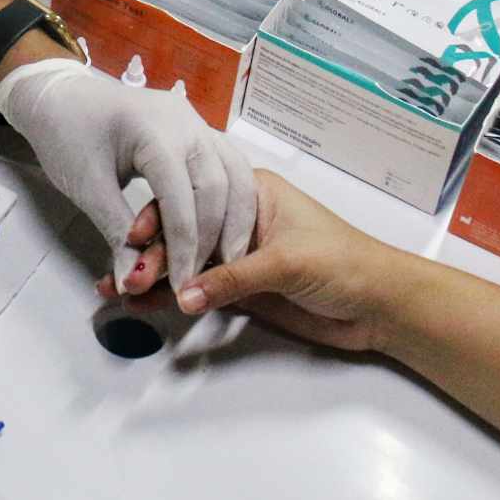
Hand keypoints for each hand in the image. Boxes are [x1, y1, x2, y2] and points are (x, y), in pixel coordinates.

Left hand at [0, 59, 254, 305]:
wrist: (59, 95)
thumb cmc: (66, 134)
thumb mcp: (86, 187)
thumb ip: (116, 233)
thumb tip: (133, 282)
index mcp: (155, 130)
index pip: (182, 197)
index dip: (183, 248)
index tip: (179, 288)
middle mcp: (186, 121)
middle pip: (217, 186)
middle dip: (211, 239)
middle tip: (200, 282)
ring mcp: (196, 122)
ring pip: (235, 173)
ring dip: (236, 220)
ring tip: (226, 263)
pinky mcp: (197, 130)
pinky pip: (228, 165)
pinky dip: (234, 200)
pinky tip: (228, 231)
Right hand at [100, 169, 401, 352]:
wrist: (381, 306)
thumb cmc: (345, 262)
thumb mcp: (286, 262)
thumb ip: (233, 279)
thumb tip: (184, 296)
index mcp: (250, 193)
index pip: (194, 200)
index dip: (161, 218)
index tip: (134, 239)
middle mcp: (238, 220)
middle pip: (183, 232)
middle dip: (151, 254)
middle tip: (123, 276)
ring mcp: (237, 255)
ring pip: (185, 263)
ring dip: (153, 277)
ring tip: (118, 291)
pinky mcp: (241, 289)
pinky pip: (199, 291)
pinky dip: (173, 297)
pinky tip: (145, 303)